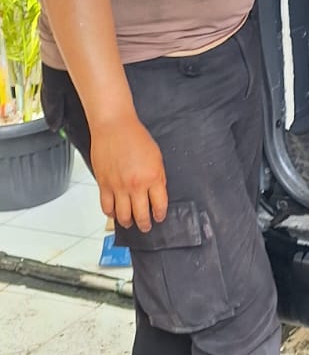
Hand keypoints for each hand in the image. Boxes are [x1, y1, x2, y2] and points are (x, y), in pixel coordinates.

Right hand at [88, 116, 168, 233]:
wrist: (114, 127)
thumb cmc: (135, 137)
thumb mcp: (156, 157)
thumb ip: (157, 177)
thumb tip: (157, 192)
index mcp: (153, 177)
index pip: (159, 205)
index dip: (160, 215)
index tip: (159, 217)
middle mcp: (135, 185)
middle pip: (141, 215)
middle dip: (145, 224)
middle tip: (146, 227)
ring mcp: (118, 187)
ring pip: (122, 215)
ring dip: (127, 222)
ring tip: (129, 223)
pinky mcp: (103, 185)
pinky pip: (106, 206)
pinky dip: (110, 213)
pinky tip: (114, 213)